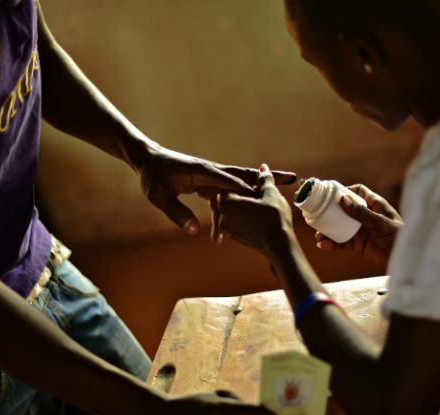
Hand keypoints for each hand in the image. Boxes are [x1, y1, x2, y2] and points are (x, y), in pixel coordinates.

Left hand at [136, 146, 295, 234]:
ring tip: (286, 184)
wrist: (147, 159)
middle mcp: (212, 169)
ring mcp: (213, 173)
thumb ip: (176, 213)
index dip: (249, 190)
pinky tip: (262, 196)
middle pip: (245, 174)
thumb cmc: (151, 176)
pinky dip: (250, 188)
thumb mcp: (158, 196)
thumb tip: (194, 230)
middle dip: (268, 177)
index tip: (267, 198)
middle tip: (292, 177)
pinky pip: (234, 185)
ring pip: (242, 178)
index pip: (230, 181)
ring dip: (263, 182)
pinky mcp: (211, 178)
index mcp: (202, 171)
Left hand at [211, 164, 293, 255]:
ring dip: (246, 208)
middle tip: (262, 195)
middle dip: (245, 196)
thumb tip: (263, 168)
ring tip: (264, 207)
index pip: (232, 186)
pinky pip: (240, 223)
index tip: (258, 186)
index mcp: (227, 202)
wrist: (279, 246)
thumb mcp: (270, 193)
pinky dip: (248, 219)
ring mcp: (228, 229)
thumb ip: (264, 179)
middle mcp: (223, 216)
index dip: (246, 184)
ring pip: (235, 211)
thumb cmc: (274, 217)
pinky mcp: (236, 238)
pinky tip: (262, 219)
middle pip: (232, 199)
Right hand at [314, 184, 402, 271]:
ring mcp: (361, 230)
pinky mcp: (359, 245)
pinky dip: (332, 244)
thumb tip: (343, 200)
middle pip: (344, 210)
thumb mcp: (380, 223)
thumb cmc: (399, 236)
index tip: (330, 194)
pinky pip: (342, 242)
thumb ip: (362, 213)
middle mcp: (366, 216)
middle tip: (317, 215)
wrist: (406, 258)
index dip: (344, 191)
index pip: (357, 192)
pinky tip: (324, 245)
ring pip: (340, 227)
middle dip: (330, 213)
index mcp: (374, 205)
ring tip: (319, 235)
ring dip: (328, 230)